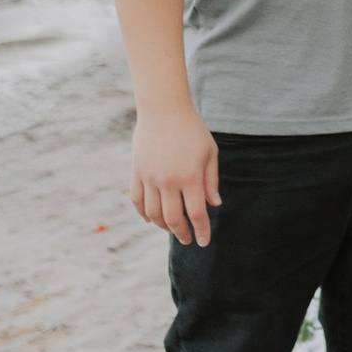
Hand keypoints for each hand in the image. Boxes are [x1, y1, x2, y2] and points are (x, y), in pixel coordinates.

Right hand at [132, 102, 219, 246]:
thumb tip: (214, 204)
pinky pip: (137, 201)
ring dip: (163, 226)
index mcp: (190, 176)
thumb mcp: (209, 152)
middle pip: (173, 219)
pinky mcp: (137, 172)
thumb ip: (211, 181)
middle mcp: (169, 180)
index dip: (201, 231)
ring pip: (153, 214)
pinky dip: (143, 214)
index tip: (204, 242)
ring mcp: (150, 177)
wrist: (163, 109)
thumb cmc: (192, 130)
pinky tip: (150, 220)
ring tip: (172, 229)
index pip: (196, 214)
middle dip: (182, 234)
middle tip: (187, 239)